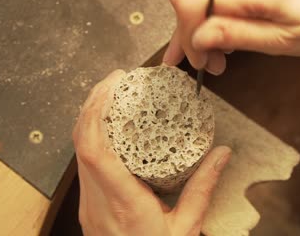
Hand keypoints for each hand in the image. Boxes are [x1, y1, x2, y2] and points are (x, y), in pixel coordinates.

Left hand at [72, 70, 231, 235]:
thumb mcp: (186, 229)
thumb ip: (203, 189)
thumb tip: (222, 154)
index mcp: (123, 205)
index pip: (95, 151)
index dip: (97, 112)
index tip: (112, 86)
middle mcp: (97, 202)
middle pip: (80, 143)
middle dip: (92, 104)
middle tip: (115, 80)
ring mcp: (89, 204)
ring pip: (77, 151)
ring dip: (89, 118)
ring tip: (111, 95)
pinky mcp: (89, 205)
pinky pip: (83, 162)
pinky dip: (91, 135)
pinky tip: (108, 126)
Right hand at [163, 0, 299, 73]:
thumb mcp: (284, 40)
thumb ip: (238, 35)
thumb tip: (197, 40)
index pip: (193, 2)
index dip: (187, 36)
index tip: (200, 63)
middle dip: (189, 34)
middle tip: (207, 65)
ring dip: (197, 26)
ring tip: (216, 56)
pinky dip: (208, 14)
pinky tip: (217, 36)